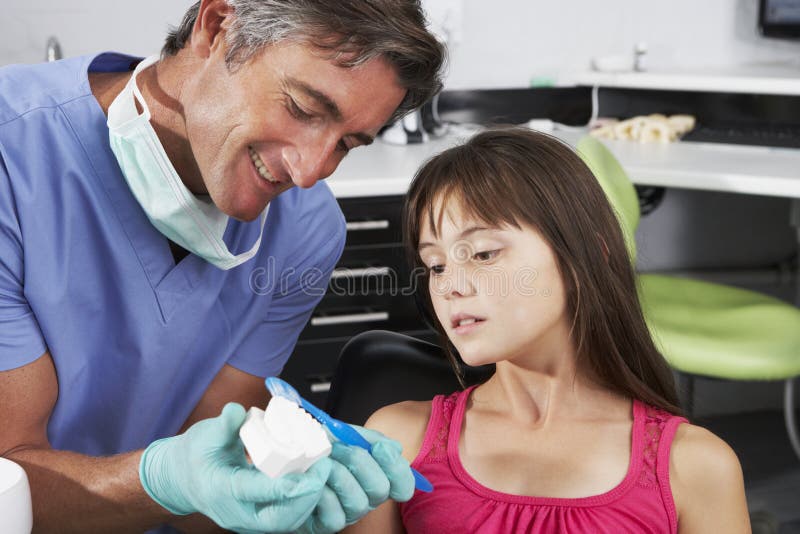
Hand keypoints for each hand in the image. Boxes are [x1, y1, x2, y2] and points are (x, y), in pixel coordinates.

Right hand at [139, 402, 330, 532]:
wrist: (183, 478)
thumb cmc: (195, 455)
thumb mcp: (206, 434)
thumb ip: (224, 424)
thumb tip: (236, 411)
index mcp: (221, 489)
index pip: (256, 491)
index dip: (285, 485)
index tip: (310, 472)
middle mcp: (236, 512)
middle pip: (277, 519)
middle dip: (306, 497)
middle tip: (324, 468)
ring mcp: (247, 520)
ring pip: (285, 523)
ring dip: (310, 501)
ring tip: (323, 471)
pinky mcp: (258, 519)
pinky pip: (286, 520)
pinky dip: (304, 503)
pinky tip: (315, 480)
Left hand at [298, 425, 413, 532]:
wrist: (282, 463)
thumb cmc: (316, 448)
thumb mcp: (343, 435)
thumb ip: (368, 439)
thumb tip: (393, 447)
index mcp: (376, 477)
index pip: (402, 483)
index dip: (397, 468)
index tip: (381, 448)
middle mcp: (366, 497)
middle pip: (381, 489)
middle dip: (360, 463)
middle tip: (339, 447)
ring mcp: (348, 513)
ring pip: (358, 502)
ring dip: (339, 476)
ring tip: (323, 461)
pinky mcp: (327, 525)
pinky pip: (335, 515)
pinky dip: (323, 494)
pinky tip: (314, 480)